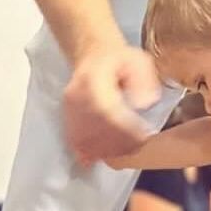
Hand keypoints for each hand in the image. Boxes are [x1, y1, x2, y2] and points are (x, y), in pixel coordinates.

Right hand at [62, 45, 159, 165]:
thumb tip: (143, 104)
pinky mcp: (67, 120)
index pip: (106, 110)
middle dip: (118, 144)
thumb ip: (143, 81)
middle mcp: (76, 96)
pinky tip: (106, 154)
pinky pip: (76, 142)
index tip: (143, 137)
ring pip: (84, 140)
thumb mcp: (139, 61)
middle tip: (138, 147)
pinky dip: (91, 153)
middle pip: (94, 129)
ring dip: (106, 151)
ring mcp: (68, 110)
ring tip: (126, 151)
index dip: (124, 129)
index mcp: (93, 79)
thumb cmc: (120, 60)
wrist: (93, 56)